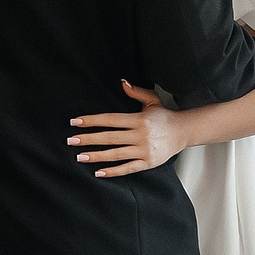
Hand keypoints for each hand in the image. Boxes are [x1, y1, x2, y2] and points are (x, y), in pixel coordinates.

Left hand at [67, 81, 186, 177]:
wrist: (183, 132)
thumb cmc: (164, 117)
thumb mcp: (152, 100)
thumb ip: (136, 92)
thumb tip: (122, 82)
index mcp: (139, 119)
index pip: (110, 120)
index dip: (92, 121)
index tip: (76, 122)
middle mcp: (140, 135)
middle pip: (109, 137)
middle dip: (88, 139)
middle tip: (71, 140)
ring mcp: (144, 150)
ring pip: (115, 154)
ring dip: (96, 156)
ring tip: (79, 156)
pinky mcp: (148, 163)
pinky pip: (127, 168)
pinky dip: (112, 171)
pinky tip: (98, 172)